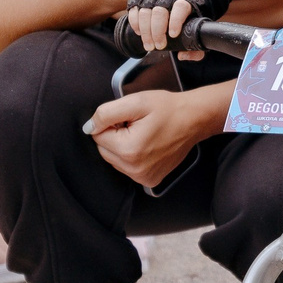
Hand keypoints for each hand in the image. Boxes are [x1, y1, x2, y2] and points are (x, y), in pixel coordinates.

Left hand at [87, 87, 215, 189]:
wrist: (194, 120)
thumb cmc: (168, 108)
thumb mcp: (135, 102)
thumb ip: (106, 114)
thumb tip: (89, 128)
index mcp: (129, 150)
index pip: (98, 137)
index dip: (110, 123)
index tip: (129, 118)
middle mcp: (135, 169)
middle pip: (104, 151)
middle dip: (114, 136)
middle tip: (136, 124)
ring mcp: (143, 177)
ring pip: (115, 160)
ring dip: (123, 147)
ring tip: (143, 134)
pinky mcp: (150, 180)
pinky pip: (128, 168)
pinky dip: (132, 157)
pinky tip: (148, 145)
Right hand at [124, 0, 203, 58]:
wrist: (173, 7)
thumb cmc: (185, 23)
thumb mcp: (194, 35)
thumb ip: (195, 49)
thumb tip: (182, 55)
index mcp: (185, 3)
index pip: (180, 7)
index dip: (176, 21)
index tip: (173, 35)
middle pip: (159, 12)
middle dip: (157, 32)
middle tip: (159, 47)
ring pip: (145, 13)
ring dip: (146, 32)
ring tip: (149, 46)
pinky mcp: (139, 1)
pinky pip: (134, 12)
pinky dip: (135, 24)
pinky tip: (140, 33)